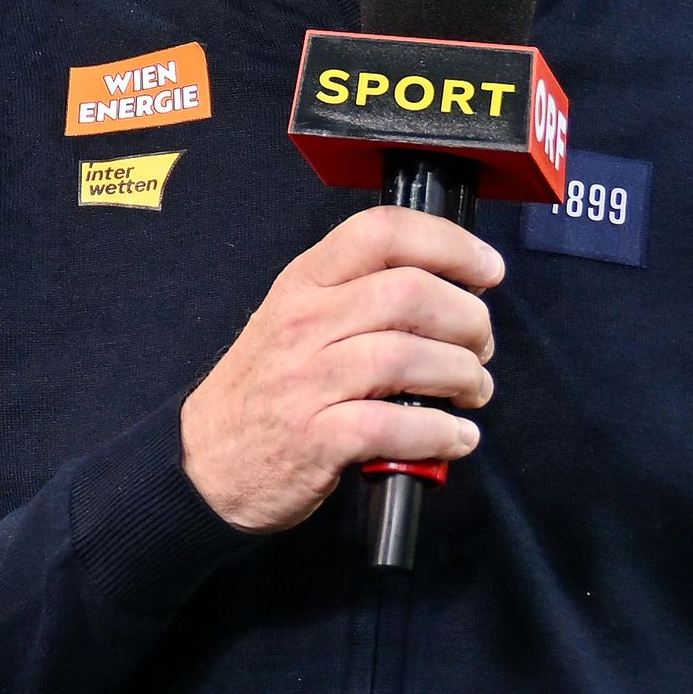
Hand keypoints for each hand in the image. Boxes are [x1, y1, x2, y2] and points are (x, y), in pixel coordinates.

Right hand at [182, 205, 501, 533]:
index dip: (450, 243)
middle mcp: (303, 323)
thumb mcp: (295, 319)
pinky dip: (440, 432)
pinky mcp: (315, 439)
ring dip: (463, 376)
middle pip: (409, 294)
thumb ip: (356, 295)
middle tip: (480, 347)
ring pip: (408, 357)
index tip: (487, 270)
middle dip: (468, 320)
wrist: (205, 461)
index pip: (381, 232)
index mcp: (304, 283)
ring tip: (473, 392)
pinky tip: (455, 437)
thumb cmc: (266, 389)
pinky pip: (395, 425)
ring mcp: (306, 381)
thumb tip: (448, 288)